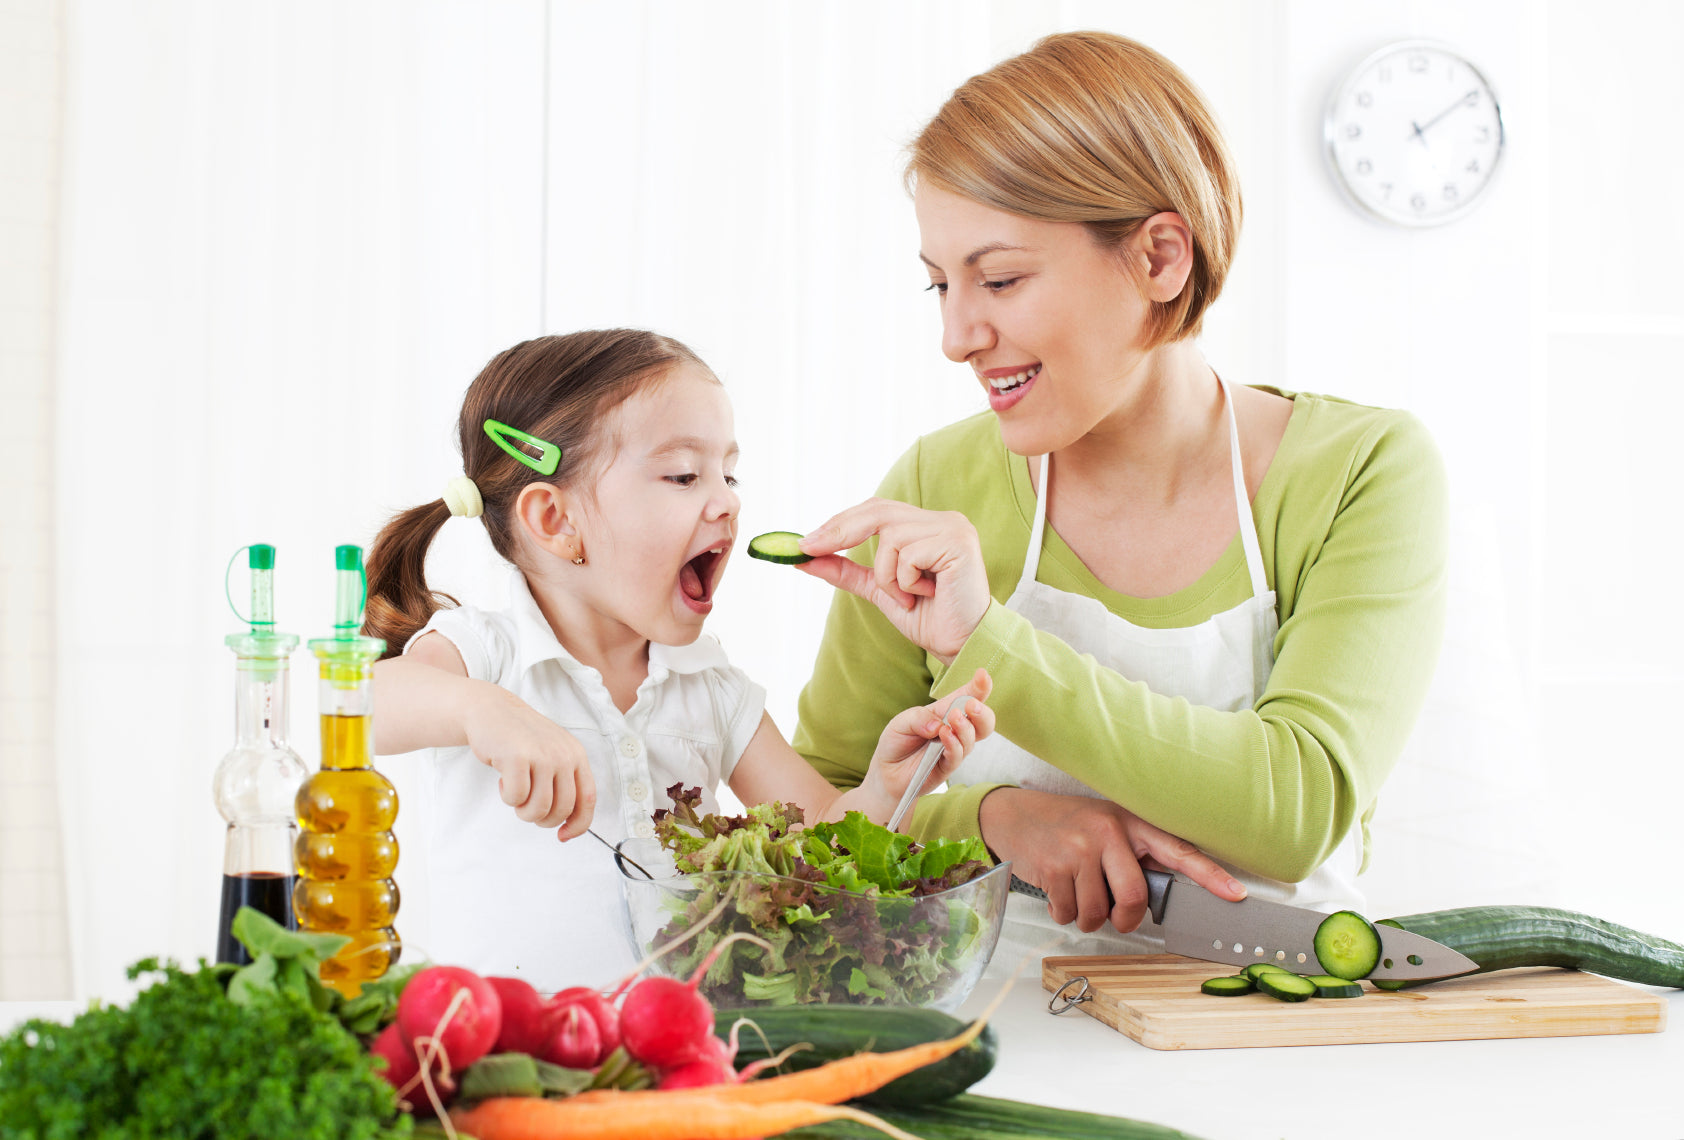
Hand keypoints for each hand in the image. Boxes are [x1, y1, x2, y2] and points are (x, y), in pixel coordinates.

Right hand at [461, 684, 596, 839]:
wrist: (491, 710)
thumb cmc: (520, 741)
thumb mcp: (552, 755)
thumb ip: (563, 784)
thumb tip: (567, 829)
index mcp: (576, 755)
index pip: (588, 800)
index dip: (578, 825)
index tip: (563, 836)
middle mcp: (564, 755)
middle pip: (561, 810)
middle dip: (542, 819)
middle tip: (527, 807)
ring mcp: (541, 755)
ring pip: (539, 808)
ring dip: (523, 810)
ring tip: (515, 792)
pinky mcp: (517, 757)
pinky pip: (515, 797)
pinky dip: (507, 796)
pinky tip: (502, 779)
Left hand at [796, 498, 990, 662]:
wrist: (962, 645)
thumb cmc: (930, 618)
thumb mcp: (880, 590)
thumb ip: (846, 570)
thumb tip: (804, 556)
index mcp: (926, 525)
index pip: (875, 509)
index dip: (839, 523)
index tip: (803, 542)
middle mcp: (942, 519)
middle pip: (878, 510)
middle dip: (839, 531)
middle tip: (807, 548)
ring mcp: (952, 527)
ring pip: (890, 538)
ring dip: (888, 576)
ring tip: (910, 596)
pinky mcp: (958, 542)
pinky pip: (908, 555)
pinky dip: (907, 581)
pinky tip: (928, 594)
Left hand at [862, 669, 995, 816]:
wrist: (886, 772)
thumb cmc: (897, 742)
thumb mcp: (901, 722)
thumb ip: (919, 717)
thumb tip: (938, 724)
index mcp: (945, 712)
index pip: (968, 697)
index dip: (979, 687)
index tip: (983, 675)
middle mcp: (955, 730)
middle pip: (983, 721)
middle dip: (982, 712)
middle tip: (972, 705)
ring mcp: (953, 749)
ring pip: (973, 738)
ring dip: (965, 727)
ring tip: (953, 718)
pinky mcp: (946, 767)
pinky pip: (957, 756)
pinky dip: (954, 744)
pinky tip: (945, 735)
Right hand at [978, 787, 1245, 933]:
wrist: (1016, 814)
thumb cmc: (1069, 825)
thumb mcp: (1107, 826)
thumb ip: (1134, 854)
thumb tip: (1156, 898)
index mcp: (1130, 822)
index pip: (1178, 850)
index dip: (1210, 875)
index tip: (1236, 894)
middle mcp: (1108, 833)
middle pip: (1134, 897)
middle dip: (1125, 918)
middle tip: (1116, 915)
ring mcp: (1079, 850)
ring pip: (1098, 913)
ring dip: (1088, 917)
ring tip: (1078, 893)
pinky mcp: (1053, 868)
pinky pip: (1069, 913)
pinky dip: (1063, 913)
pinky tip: (1058, 891)